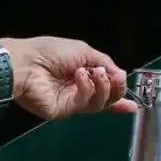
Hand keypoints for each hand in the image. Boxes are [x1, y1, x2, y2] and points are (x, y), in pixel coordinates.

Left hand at [2, 36, 136, 118]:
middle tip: (117, 78)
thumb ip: (105, 62)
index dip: (119, 94)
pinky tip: (80, 76)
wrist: (26, 62)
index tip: (133, 103)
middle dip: (116, 89)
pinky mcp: (65, 111)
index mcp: (83, 74)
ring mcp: (72, 102)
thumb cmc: (51, 52)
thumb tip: (120, 75)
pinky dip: (87, 88)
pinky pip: (84, 103)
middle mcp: (79, 90)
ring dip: (103, 86)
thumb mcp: (83, 50)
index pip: (105, 88)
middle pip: (107, 99)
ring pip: (99, 103)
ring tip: (96, 73)